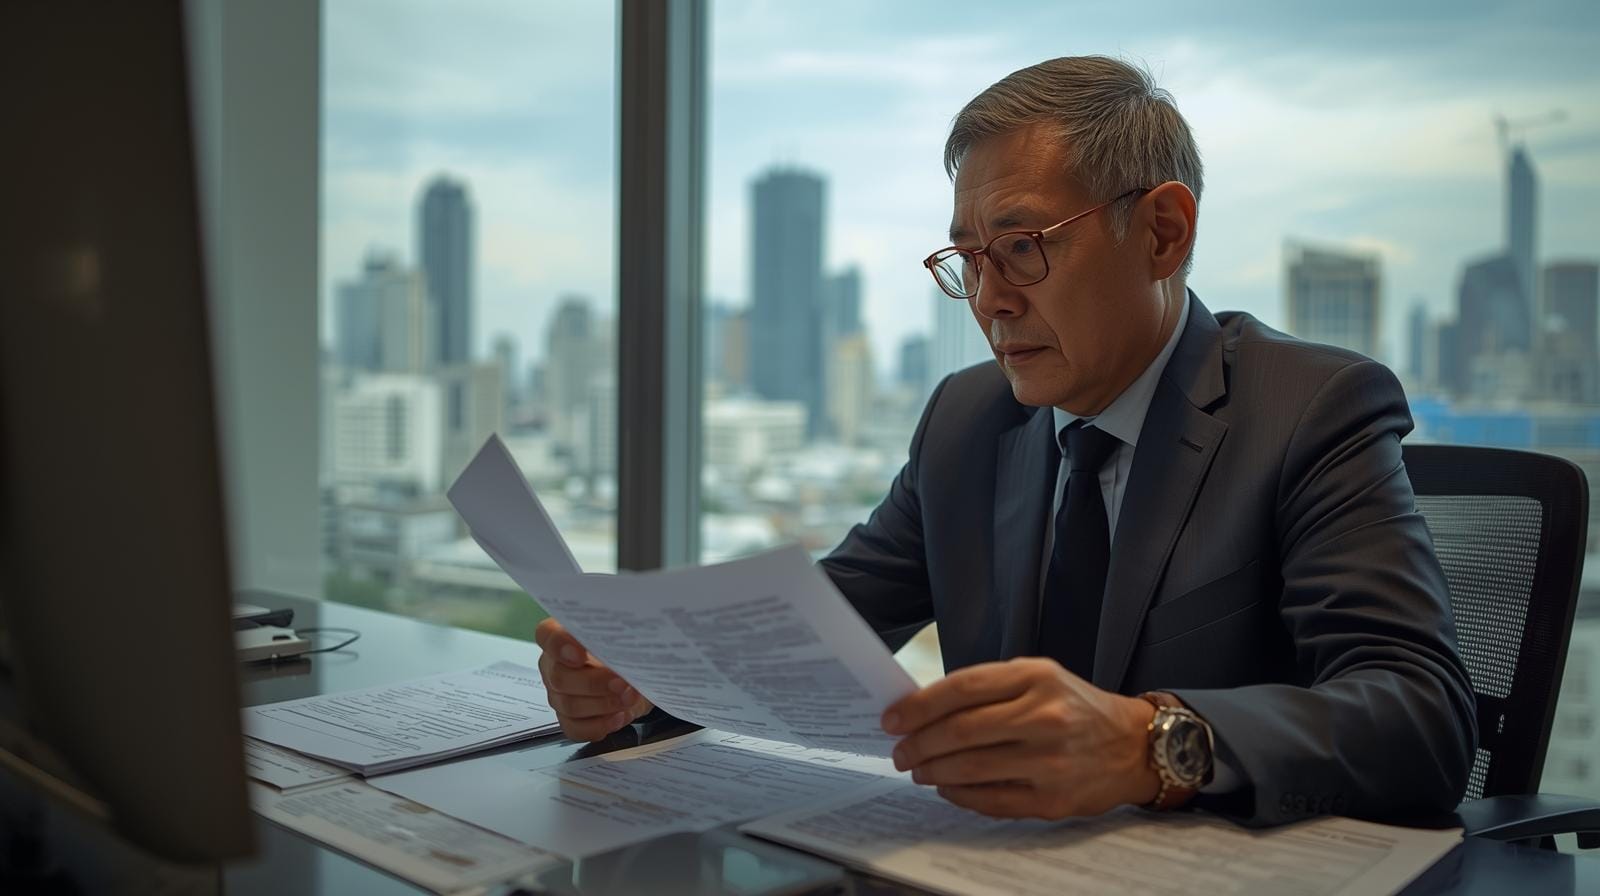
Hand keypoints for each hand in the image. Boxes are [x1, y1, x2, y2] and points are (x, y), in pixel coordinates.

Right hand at [535, 618, 653, 740]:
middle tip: (623, 683)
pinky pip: (575, 729)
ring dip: (603, 704)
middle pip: (559, 677)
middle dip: (594, 683)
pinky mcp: (567, 719)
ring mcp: (558, 695)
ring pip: (569, 705)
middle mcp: (554, 665)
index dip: (560, 646)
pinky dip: (600, 725)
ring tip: (628, 699)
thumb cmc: (625, 653)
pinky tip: (619, 717)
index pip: (547, 636)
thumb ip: (617, 640)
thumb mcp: (624, 640)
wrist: (636, 679)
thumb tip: (625, 647)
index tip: (581, 656)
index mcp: (561, 636)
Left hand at [881, 657, 1159, 818]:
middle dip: (919, 743)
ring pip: (971, 768)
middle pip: (961, 731)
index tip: (893, 718)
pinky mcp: (1052, 798)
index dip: (919, 705)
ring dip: (933, 771)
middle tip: (900, 751)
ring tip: (917, 770)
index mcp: (1037, 677)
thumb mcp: (1038, 677)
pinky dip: (959, 795)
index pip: (962, 688)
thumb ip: (988, 688)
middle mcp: (1045, 716)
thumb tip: (924, 708)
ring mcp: (1050, 761)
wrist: (1133, 745)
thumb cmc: (1075, 707)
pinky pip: (991, 800)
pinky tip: (947, 788)